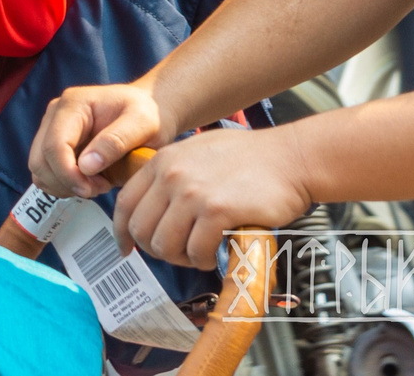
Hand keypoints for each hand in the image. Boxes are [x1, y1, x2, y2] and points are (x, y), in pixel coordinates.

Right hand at [30, 82, 168, 197]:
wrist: (150, 108)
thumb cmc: (149, 113)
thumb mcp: (143, 123)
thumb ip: (116, 141)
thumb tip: (86, 166)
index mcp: (73, 105)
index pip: (54, 146)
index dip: (68, 174)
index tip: (93, 189)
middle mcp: (55, 114)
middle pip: (40, 160)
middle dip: (67, 182)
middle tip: (100, 187)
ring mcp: (51, 129)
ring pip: (39, 170)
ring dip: (65, 185)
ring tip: (98, 184)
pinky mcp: (54, 145)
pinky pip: (46, 174)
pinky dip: (64, 185)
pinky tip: (89, 182)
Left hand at [114, 128, 314, 268]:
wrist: (290, 158)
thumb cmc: (249, 159)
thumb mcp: (196, 153)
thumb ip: (170, 175)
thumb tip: (153, 207)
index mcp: (162, 161)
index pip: (125, 204)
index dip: (123, 232)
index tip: (128, 248)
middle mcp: (171, 176)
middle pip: (141, 229)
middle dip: (155, 249)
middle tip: (177, 253)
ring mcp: (192, 193)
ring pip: (164, 244)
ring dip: (179, 258)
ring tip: (198, 254)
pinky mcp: (217, 211)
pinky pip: (195, 250)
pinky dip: (202, 260)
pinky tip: (215, 253)